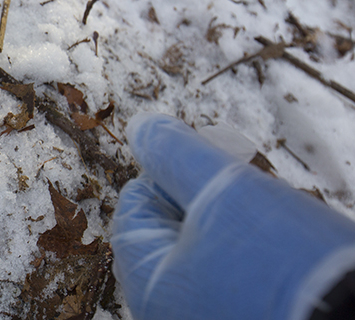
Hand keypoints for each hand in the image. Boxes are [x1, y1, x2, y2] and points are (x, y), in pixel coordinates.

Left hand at [113, 113, 354, 319]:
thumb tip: (141, 127)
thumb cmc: (289, 268)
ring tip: (279, 227)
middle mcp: (172, 311)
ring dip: (243, 226)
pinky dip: (261, 259)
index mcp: (150, 283)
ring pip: (213, 251)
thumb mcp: (225, 190)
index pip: (137, 202)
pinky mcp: (250, 318)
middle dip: (213, 200)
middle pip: (174, 228)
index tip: (220, 167)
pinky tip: (291, 253)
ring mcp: (211, 317)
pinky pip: (241, 278)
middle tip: (254, 196)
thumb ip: (176, 154)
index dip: (175, 170)